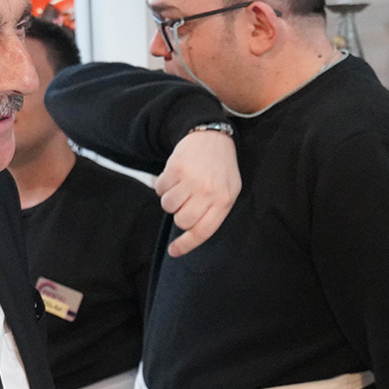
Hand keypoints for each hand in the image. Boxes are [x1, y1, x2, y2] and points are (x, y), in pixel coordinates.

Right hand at [155, 128, 240, 256]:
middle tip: (186, 203)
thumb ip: (213, 213)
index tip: (173, 251)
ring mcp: (191, 179)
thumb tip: (190, 234)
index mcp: (224, 201)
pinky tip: (175, 177)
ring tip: (181, 188)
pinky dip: (163, 186)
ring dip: (170, 200)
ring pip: (168, 206)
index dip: (186, 245)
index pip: (202, 231)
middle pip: (182, 221)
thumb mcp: (228, 192)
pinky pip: (160, 189)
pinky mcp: (176, 168)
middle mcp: (208, 192)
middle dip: (179, 215)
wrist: (211, 137)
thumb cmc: (220, 170)